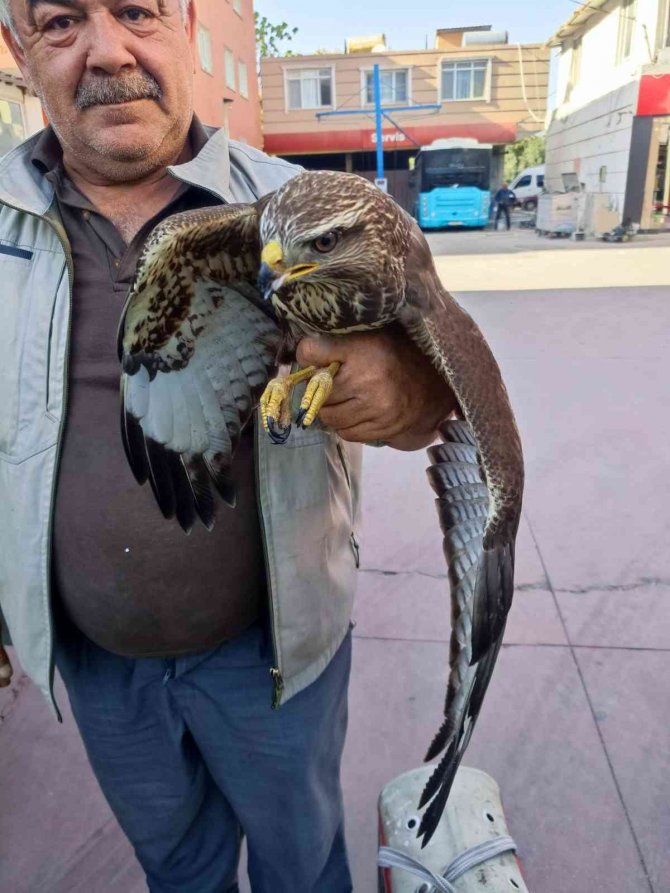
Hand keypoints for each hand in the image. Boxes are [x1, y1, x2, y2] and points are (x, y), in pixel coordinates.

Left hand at [296, 326, 457, 449]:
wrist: (431, 382)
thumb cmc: (391, 355)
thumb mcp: (363, 338)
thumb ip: (332, 343)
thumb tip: (300, 355)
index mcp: (362, 351)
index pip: (312, 352)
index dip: (308, 356)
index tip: (313, 358)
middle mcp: (368, 381)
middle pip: (317, 393)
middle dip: (321, 390)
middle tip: (333, 384)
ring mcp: (376, 408)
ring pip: (329, 417)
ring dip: (331, 411)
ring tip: (345, 399)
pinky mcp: (382, 428)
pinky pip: (347, 433)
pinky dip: (346, 425)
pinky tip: (356, 413)